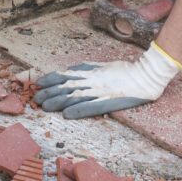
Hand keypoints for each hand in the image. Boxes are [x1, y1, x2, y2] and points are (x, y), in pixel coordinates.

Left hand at [34, 42, 181, 118]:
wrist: (145, 76)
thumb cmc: (125, 70)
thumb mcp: (102, 65)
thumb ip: (86, 68)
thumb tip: (70, 70)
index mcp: (91, 72)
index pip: (66, 74)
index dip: (51, 78)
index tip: (39, 82)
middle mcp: (92, 81)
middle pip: (66, 86)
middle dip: (49, 92)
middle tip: (36, 99)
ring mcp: (100, 92)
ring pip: (74, 97)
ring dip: (58, 102)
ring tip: (45, 107)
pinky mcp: (109, 102)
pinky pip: (90, 107)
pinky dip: (78, 111)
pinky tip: (67, 115)